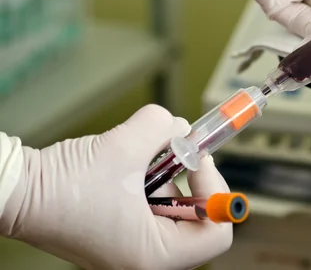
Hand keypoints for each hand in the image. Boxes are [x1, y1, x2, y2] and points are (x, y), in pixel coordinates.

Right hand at [0, 105, 231, 269]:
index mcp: (154, 256)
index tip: (199, 161)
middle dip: (193, 181)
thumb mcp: (125, 146)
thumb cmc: (64, 185)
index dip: (215, 191)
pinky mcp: (120, 235)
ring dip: (170, 179)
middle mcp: (145, 261)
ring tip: (147, 158)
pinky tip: (132, 167)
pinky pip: (154, 210)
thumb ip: (165, 128)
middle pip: (199, 221)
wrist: (17, 192)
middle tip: (183, 153)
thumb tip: (183, 128)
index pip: (216, 232)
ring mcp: (131, 250)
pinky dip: (153, 184)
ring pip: (176, 212)